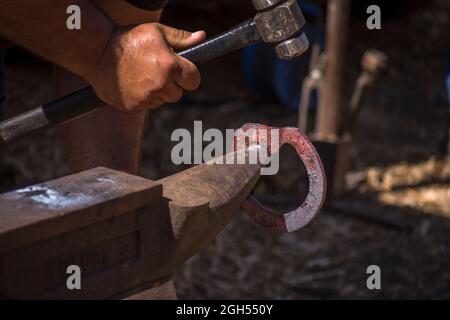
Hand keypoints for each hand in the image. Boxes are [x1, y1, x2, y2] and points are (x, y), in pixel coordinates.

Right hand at [86, 23, 205, 111]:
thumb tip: (202, 37)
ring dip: (157, 92)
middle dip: (172, 84)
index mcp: (170, 65)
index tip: (181, 72)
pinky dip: (143, 98)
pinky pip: (147, 106)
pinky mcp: (134, 107)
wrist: (97, 51)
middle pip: (179, 93)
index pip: (194, 80)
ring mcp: (147, 98)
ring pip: (163, 100)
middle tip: (157, 71)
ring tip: (142, 76)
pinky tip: (133, 84)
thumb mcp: (156, 32)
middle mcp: (160, 84)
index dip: (188, 75)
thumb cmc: (129, 39)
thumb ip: (181, 38)